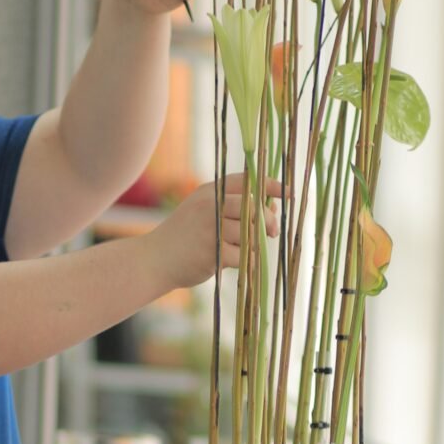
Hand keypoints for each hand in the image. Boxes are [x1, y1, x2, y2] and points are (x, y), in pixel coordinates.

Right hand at [142, 173, 284, 288]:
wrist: (154, 259)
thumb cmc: (184, 237)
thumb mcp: (202, 212)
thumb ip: (232, 207)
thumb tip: (273, 208)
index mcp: (208, 192)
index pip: (246, 181)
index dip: (271, 185)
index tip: (289, 193)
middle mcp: (209, 205)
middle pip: (254, 208)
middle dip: (268, 221)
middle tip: (271, 232)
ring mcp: (210, 228)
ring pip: (251, 234)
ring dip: (252, 245)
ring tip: (238, 250)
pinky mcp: (212, 252)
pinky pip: (244, 256)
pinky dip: (245, 261)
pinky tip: (230, 262)